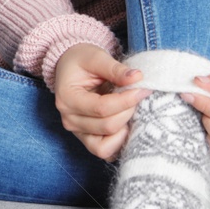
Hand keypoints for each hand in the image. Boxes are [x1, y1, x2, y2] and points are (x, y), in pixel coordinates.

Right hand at [53, 43, 148, 162]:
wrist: (70, 67)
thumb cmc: (81, 60)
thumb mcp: (96, 57)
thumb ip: (115, 68)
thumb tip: (137, 78)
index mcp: (67, 99)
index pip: (101, 108)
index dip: (126, 101)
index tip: (142, 89)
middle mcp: (69, 120)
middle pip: (107, 127)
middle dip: (128, 112)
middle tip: (138, 95)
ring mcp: (77, 132)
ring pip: (105, 146)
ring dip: (124, 130)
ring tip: (130, 111)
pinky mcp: (87, 139)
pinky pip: (105, 151)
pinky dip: (118, 142)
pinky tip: (125, 124)